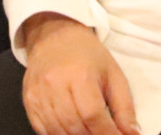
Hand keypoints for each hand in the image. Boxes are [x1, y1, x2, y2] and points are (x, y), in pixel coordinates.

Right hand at [20, 13, 139, 134]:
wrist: (54, 36)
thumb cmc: (87, 55)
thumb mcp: (113, 74)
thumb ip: (124, 107)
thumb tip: (131, 134)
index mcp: (80, 75)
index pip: (93, 115)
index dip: (107, 133)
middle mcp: (56, 85)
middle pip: (75, 126)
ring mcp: (39, 94)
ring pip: (57, 131)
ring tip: (89, 133)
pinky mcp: (29, 100)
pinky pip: (42, 129)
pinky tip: (70, 131)